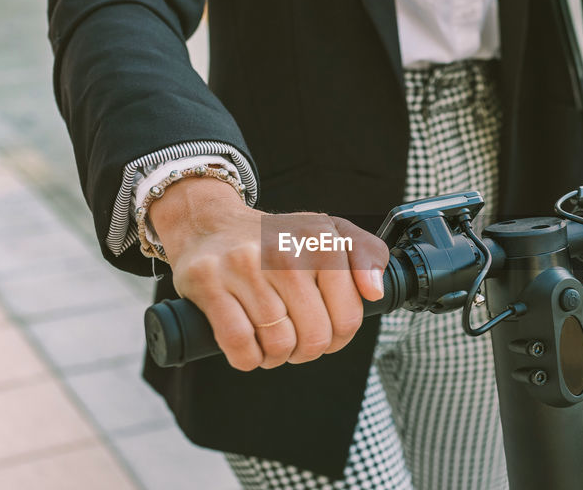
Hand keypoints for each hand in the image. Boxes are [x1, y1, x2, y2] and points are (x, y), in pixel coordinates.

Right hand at [149, 177, 388, 370]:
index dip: (339, 337)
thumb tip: (375, 292)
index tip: (327, 331)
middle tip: (297, 342)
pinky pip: (239, 343)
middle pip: (314, 336)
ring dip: (276, 356)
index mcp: (319, 239)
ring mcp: (243, 265)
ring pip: (278, 344)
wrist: (209, 224)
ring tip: (272, 342)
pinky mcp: (208, 282)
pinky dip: (248, 358)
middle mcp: (283, 250)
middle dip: (308, 350)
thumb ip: (367, 254)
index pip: (348, 317)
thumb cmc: (275, 239)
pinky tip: (249, 349)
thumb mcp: (328, 233)